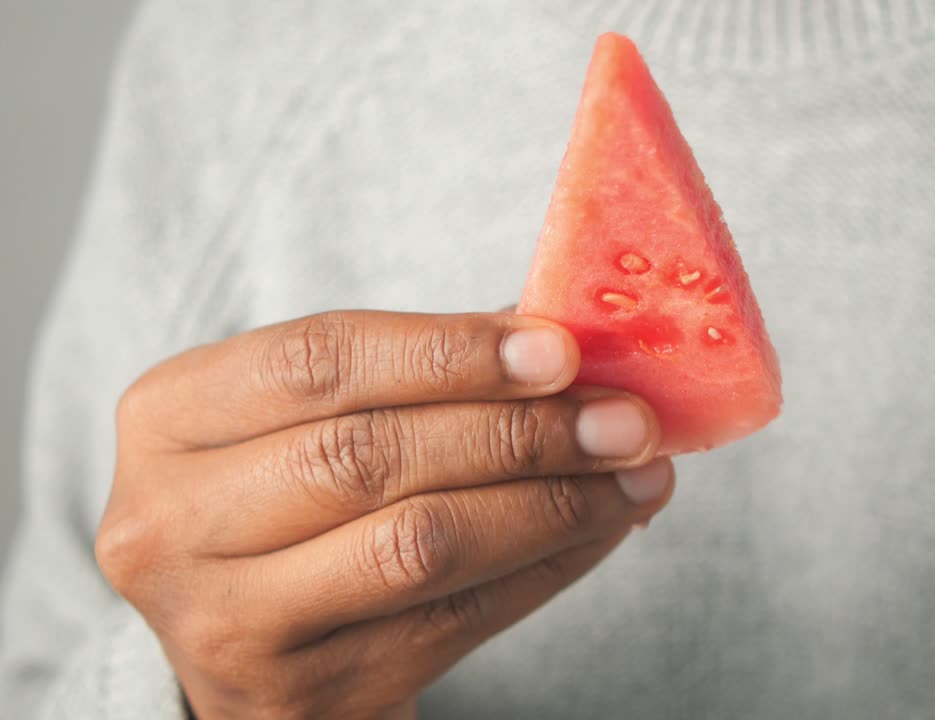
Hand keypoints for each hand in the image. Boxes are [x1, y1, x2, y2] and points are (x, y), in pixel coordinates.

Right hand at [95, 311, 672, 718]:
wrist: (261, 646)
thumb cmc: (301, 499)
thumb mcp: (319, 418)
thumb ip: (421, 371)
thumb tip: (567, 332)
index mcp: (166, 417)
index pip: (316, 360)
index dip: (449, 349)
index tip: (561, 347)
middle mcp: (169, 522)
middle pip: (369, 455)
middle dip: (518, 431)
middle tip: (625, 417)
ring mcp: (226, 621)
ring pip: (420, 545)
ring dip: (551, 502)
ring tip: (635, 472)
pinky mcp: (300, 694)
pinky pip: (456, 618)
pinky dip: (548, 566)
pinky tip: (603, 526)